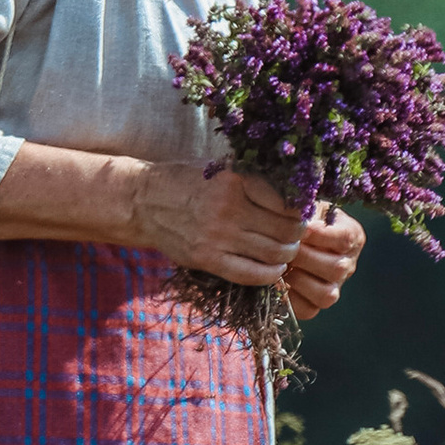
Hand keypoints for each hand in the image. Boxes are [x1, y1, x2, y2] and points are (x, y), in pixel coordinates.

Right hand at [132, 159, 305, 288]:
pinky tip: (274, 270)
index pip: (286, 201)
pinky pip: (251, 274)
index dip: (300, 210)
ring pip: (274, 253)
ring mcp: (217, 236)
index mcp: (236, 180)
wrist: (143, 200)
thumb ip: (252, 181)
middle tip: (298, 235)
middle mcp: (228, 207)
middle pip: (285, 229)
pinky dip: (271, 275)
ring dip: (288, 255)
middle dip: (299, 235)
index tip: (301, 213)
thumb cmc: (186, 181)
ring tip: (287, 251)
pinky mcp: (207, 259)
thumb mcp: (220, 168)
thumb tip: (294, 196)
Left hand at [287, 206, 365, 319]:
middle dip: (305, 258)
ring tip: (281, 267)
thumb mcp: (305, 206)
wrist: (285, 233)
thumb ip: (304, 210)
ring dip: (299, 280)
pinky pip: (308, 310)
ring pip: (326, 294)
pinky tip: (278, 282)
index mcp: (352, 236)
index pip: (344, 239)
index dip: (320, 235)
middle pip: (337, 268)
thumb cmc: (296, 215)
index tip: (300, 229)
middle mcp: (348, 264)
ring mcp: (335, 286)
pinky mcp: (316, 304)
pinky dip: (290, 299)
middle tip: (283, 249)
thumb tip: (296, 222)